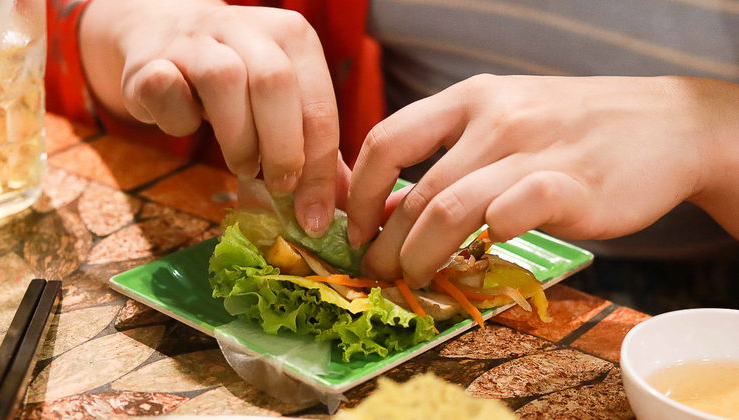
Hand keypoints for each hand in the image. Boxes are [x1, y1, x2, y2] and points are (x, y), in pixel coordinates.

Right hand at [79, 0, 338, 235]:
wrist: (162, 36)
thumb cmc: (234, 85)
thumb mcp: (281, 107)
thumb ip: (309, 152)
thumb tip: (331, 213)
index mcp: (293, 38)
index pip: (319, 106)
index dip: (319, 170)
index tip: (314, 218)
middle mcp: (248, 29)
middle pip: (275, 84)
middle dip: (283, 149)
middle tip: (279, 188)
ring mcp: (196, 39)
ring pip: (224, 80)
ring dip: (237, 139)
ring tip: (242, 165)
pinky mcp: (149, 58)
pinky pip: (166, 88)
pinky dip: (178, 121)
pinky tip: (187, 127)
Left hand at [347, 75, 738, 287]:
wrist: (665, 124)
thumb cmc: (571, 129)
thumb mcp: (503, 122)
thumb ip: (450, 157)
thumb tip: (391, 210)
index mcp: (468, 98)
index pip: (388, 140)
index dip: (362, 193)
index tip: (356, 230)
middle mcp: (494, 117)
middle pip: (416, 189)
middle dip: (385, 242)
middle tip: (379, 273)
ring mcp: (532, 148)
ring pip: (449, 208)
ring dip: (420, 254)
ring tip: (413, 278)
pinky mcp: (570, 183)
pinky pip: (511, 214)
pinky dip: (488, 240)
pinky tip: (486, 251)